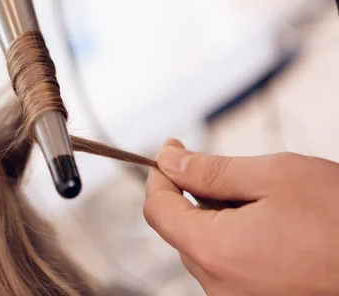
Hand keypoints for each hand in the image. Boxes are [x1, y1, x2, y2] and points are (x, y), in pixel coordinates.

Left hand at [144, 139, 338, 295]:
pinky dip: (234, 239)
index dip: (160, 175)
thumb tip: (169, 162)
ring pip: (204, 248)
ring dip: (215, 217)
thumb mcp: (274, 176)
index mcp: (216, 251)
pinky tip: (267, 225)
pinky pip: (226, 266)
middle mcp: (220, 286)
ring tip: (257, 199)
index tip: (172, 150)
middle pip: (180, 230)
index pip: (159, 210)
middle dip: (190, 194)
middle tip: (219, 168)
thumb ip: (211, 170)